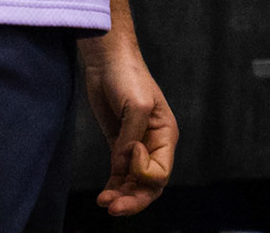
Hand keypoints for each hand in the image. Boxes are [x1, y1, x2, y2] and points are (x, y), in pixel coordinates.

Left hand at [81, 43, 176, 215]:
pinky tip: (103, 196)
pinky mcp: (118, 145)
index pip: (161, 171)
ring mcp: (135, 147)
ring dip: (121, 196)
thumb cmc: (128, 76)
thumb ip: (131, 138)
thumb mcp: (137, 105)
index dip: (144, 171)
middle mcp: (154, 145)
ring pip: (134, 184)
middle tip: (114, 208)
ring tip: (104, 202)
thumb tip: (123, 164)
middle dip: (134, 199)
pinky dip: (114, 187)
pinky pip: (119, 175)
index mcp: (166, 135)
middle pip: (150, 185)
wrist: (107, 61)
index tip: (130, 150)